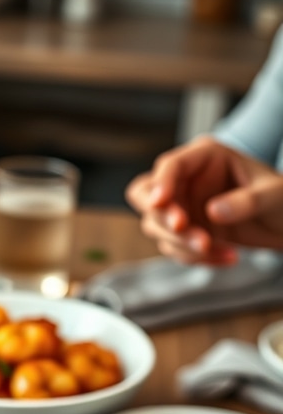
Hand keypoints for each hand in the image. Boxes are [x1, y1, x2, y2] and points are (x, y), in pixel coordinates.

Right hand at [125, 136, 282, 264]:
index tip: (160, 203)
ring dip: (179, 242)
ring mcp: (181, 205)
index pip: (171, 165)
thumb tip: (213, 212)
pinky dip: (194, 257)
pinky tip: (226, 257)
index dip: (162, 182)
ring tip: (216, 249)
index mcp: (205, 156)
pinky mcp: (183, 230)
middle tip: (182, 229)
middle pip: (145, 193)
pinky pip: (172, 247)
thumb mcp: (275, 196)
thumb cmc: (281, 199)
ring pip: (155, 225)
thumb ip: (247, 201)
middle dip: (160, 215)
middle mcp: (186, 178)